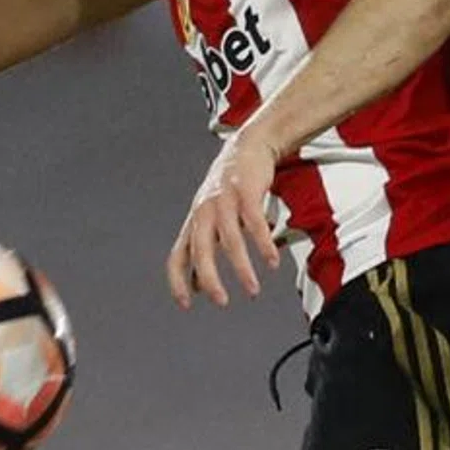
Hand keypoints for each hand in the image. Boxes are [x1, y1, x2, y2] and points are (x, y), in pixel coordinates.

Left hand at [167, 130, 284, 308]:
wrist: (250, 145)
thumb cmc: (232, 186)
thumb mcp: (213, 216)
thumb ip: (205, 246)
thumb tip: (199, 284)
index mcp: (194, 222)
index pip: (177, 257)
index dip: (178, 282)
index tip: (187, 304)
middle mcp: (204, 212)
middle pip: (200, 251)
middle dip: (210, 279)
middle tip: (222, 301)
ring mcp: (224, 201)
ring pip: (230, 241)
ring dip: (242, 269)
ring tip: (253, 289)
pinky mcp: (246, 193)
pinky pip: (255, 224)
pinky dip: (263, 245)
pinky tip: (271, 261)